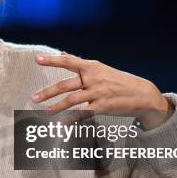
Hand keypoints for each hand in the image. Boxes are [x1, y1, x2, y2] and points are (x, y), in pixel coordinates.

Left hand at [32, 54, 171, 129]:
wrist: (143, 94)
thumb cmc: (119, 81)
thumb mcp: (101, 68)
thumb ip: (81, 63)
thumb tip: (63, 53)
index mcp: (92, 66)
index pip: (68, 61)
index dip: (52, 60)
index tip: (37, 59)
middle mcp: (93, 78)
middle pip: (65, 84)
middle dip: (47, 92)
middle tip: (34, 97)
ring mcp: (98, 92)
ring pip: (71, 100)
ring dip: (56, 106)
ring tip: (44, 111)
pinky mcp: (102, 107)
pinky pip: (83, 113)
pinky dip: (71, 119)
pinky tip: (61, 124)